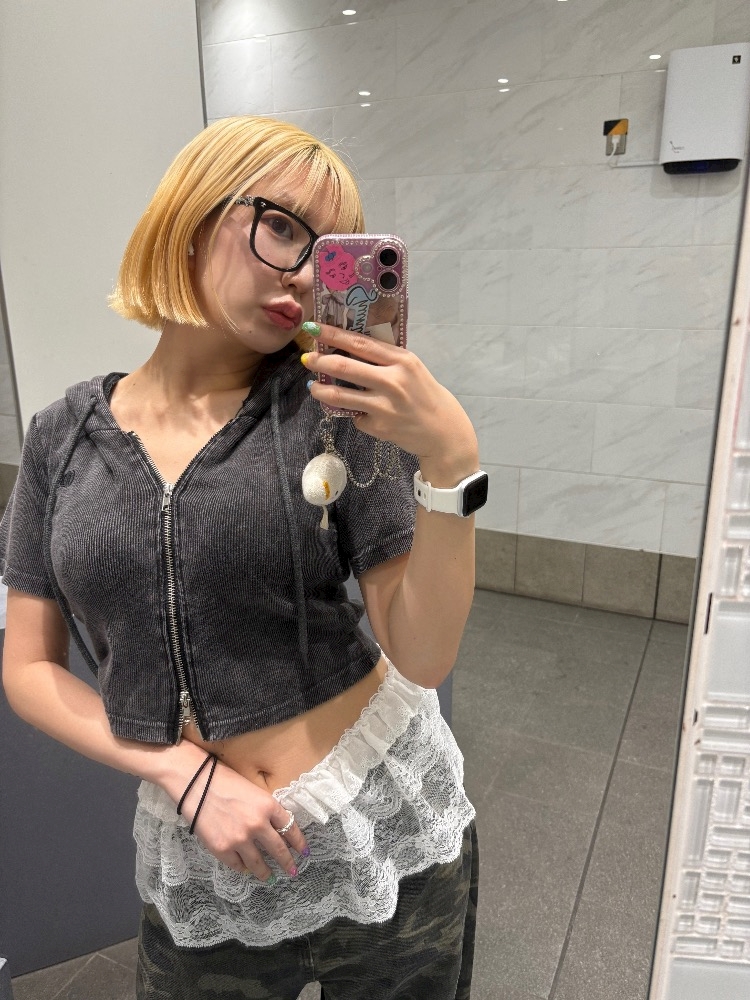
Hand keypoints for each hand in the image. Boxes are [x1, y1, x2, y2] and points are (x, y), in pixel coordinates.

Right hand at [179, 760, 307, 880]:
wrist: (195, 783)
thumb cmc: (225, 781)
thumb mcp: (254, 791)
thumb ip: (265, 810)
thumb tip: (275, 830)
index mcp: (268, 806)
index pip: (291, 828)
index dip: (299, 843)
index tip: (304, 852)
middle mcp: (258, 824)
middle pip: (279, 850)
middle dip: (288, 863)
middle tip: (293, 871)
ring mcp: (240, 839)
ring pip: (259, 864)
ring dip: (266, 873)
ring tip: (270, 878)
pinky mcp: (222, 849)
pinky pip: (238, 865)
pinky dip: (243, 868)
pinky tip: (246, 869)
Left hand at [303, 324, 478, 481]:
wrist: (443, 432)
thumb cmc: (425, 396)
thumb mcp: (411, 369)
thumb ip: (385, 359)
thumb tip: (347, 348)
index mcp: (402, 360)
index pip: (360, 343)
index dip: (333, 334)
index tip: (314, 327)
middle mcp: (392, 381)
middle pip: (344, 366)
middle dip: (320, 360)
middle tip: (307, 358)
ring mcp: (384, 406)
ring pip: (339, 395)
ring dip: (320, 389)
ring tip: (313, 386)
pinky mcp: (378, 427)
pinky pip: (355, 416)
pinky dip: (353, 413)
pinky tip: (361, 413)